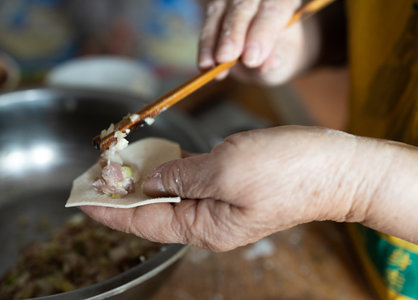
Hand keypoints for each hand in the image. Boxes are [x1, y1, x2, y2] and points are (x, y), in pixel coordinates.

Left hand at [81, 126, 379, 251]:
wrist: (335, 168)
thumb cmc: (287, 171)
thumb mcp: (226, 169)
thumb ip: (183, 177)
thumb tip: (151, 180)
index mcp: (205, 227)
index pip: (145, 222)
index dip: (111, 210)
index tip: (83, 199)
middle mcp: (209, 221)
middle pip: (155, 211)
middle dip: (124, 194)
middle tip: (97, 175)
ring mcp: (222, 204)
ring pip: (172, 195)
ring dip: (146, 180)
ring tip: (119, 166)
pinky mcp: (232, 186)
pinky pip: (192, 183)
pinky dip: (171, 171)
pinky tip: (158, 160)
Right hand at [198, 0, 319, 84]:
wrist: (265, 45)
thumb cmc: (280, 48)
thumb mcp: (286, 56)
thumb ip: (278, 57)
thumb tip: (267, 65)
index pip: (276, 8)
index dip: (263, 33)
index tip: (251, 59)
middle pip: (244, 4)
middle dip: (234, 32)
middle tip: (226, 57)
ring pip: (220, 11)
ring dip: (213, 40)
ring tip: (211, 64)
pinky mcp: (217, 4)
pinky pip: (208, 22)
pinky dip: (205, 45)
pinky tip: (205, 64)